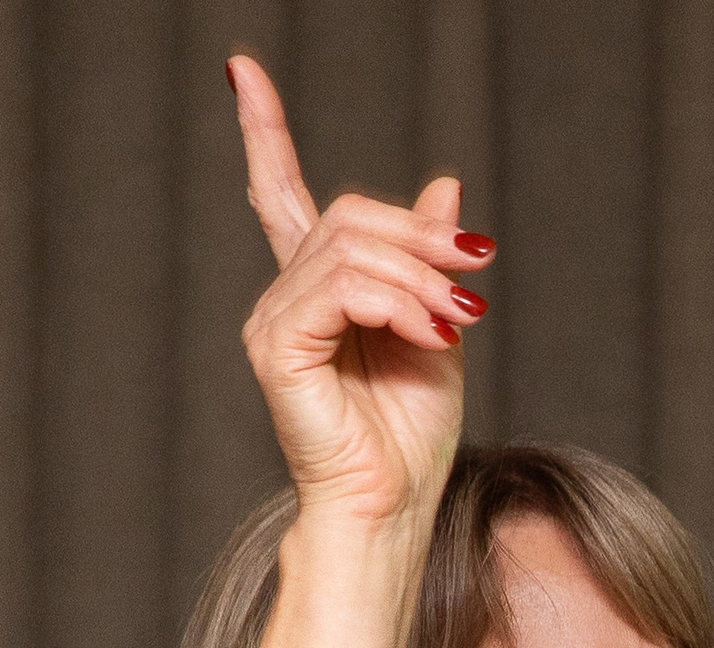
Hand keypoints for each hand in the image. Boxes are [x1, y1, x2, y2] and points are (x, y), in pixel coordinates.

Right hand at [227, 54, 494, 527]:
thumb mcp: (437, 329)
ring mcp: (275, 321)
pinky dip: (395, 301)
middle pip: (347, 214)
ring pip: (349, 248)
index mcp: (316, 292)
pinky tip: (428, 332)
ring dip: (418, 277)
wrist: (390, 513)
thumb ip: (431, 260)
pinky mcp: (279, 348)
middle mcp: (285, 299)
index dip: (264, 131)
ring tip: (455, 318)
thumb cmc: (409, 444)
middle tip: (471, 280)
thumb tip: (445, 187)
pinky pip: (339, 287)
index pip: (281, 194)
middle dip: (418, 238)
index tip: (242, 69)